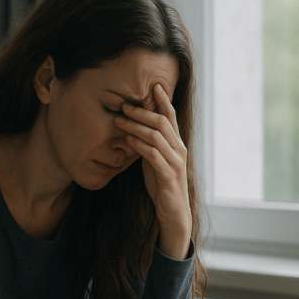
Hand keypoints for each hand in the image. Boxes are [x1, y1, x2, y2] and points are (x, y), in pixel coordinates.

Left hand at [113, 83, 192, 243]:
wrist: (173, 212)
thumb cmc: (162, 185)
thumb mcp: (154, 160)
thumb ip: (149, 144)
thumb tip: (134, 129)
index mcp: (176, 144)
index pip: (171, 117)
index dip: (163, 100)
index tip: (153, 85)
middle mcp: (179, 150)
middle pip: (162, 122)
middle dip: (142, 112)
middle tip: (124, 105)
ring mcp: (175, 162)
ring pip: (157, 136)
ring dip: (137, 127)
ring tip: (120, 121)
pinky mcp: (169, 176)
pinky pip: (154, 156)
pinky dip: (140, 146)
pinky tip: (128, 141)